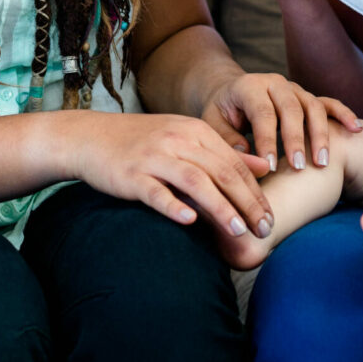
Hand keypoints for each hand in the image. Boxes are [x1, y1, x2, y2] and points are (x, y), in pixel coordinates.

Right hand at [71, 112, 277, 238]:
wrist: (91, 137)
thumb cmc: (143, 142)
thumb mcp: (185, 139)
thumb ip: (224, 152)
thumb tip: (263, 166)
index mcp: (195, 132)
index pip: (235, 163)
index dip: (256, 192)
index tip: (271, 218)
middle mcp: (178, 141)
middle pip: (222, 172)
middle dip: (248, 202)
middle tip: (265, 228)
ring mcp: (154, 157)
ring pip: (195, 182)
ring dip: (220, 207)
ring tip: (239, 230)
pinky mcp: (131, 175)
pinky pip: (156, 191)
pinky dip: (174, 206)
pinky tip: (190, 222)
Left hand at [201, 71, 362, 173]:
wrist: (230, 91)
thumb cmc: (222, 113)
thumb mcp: (213, 123)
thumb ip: (227, 140)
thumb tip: (251, 158)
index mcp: (249, 86)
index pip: (262, 112)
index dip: (267, 139)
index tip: (271, 166)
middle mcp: (275, 83)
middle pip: (292, 108)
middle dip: (297, 139)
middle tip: (299, 167)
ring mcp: (294, 89)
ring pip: (313, 106)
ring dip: (320, 134)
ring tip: (322, 161)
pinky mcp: (307, 96)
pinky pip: (329, 103)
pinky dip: (343, 114)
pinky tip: (356, 129)